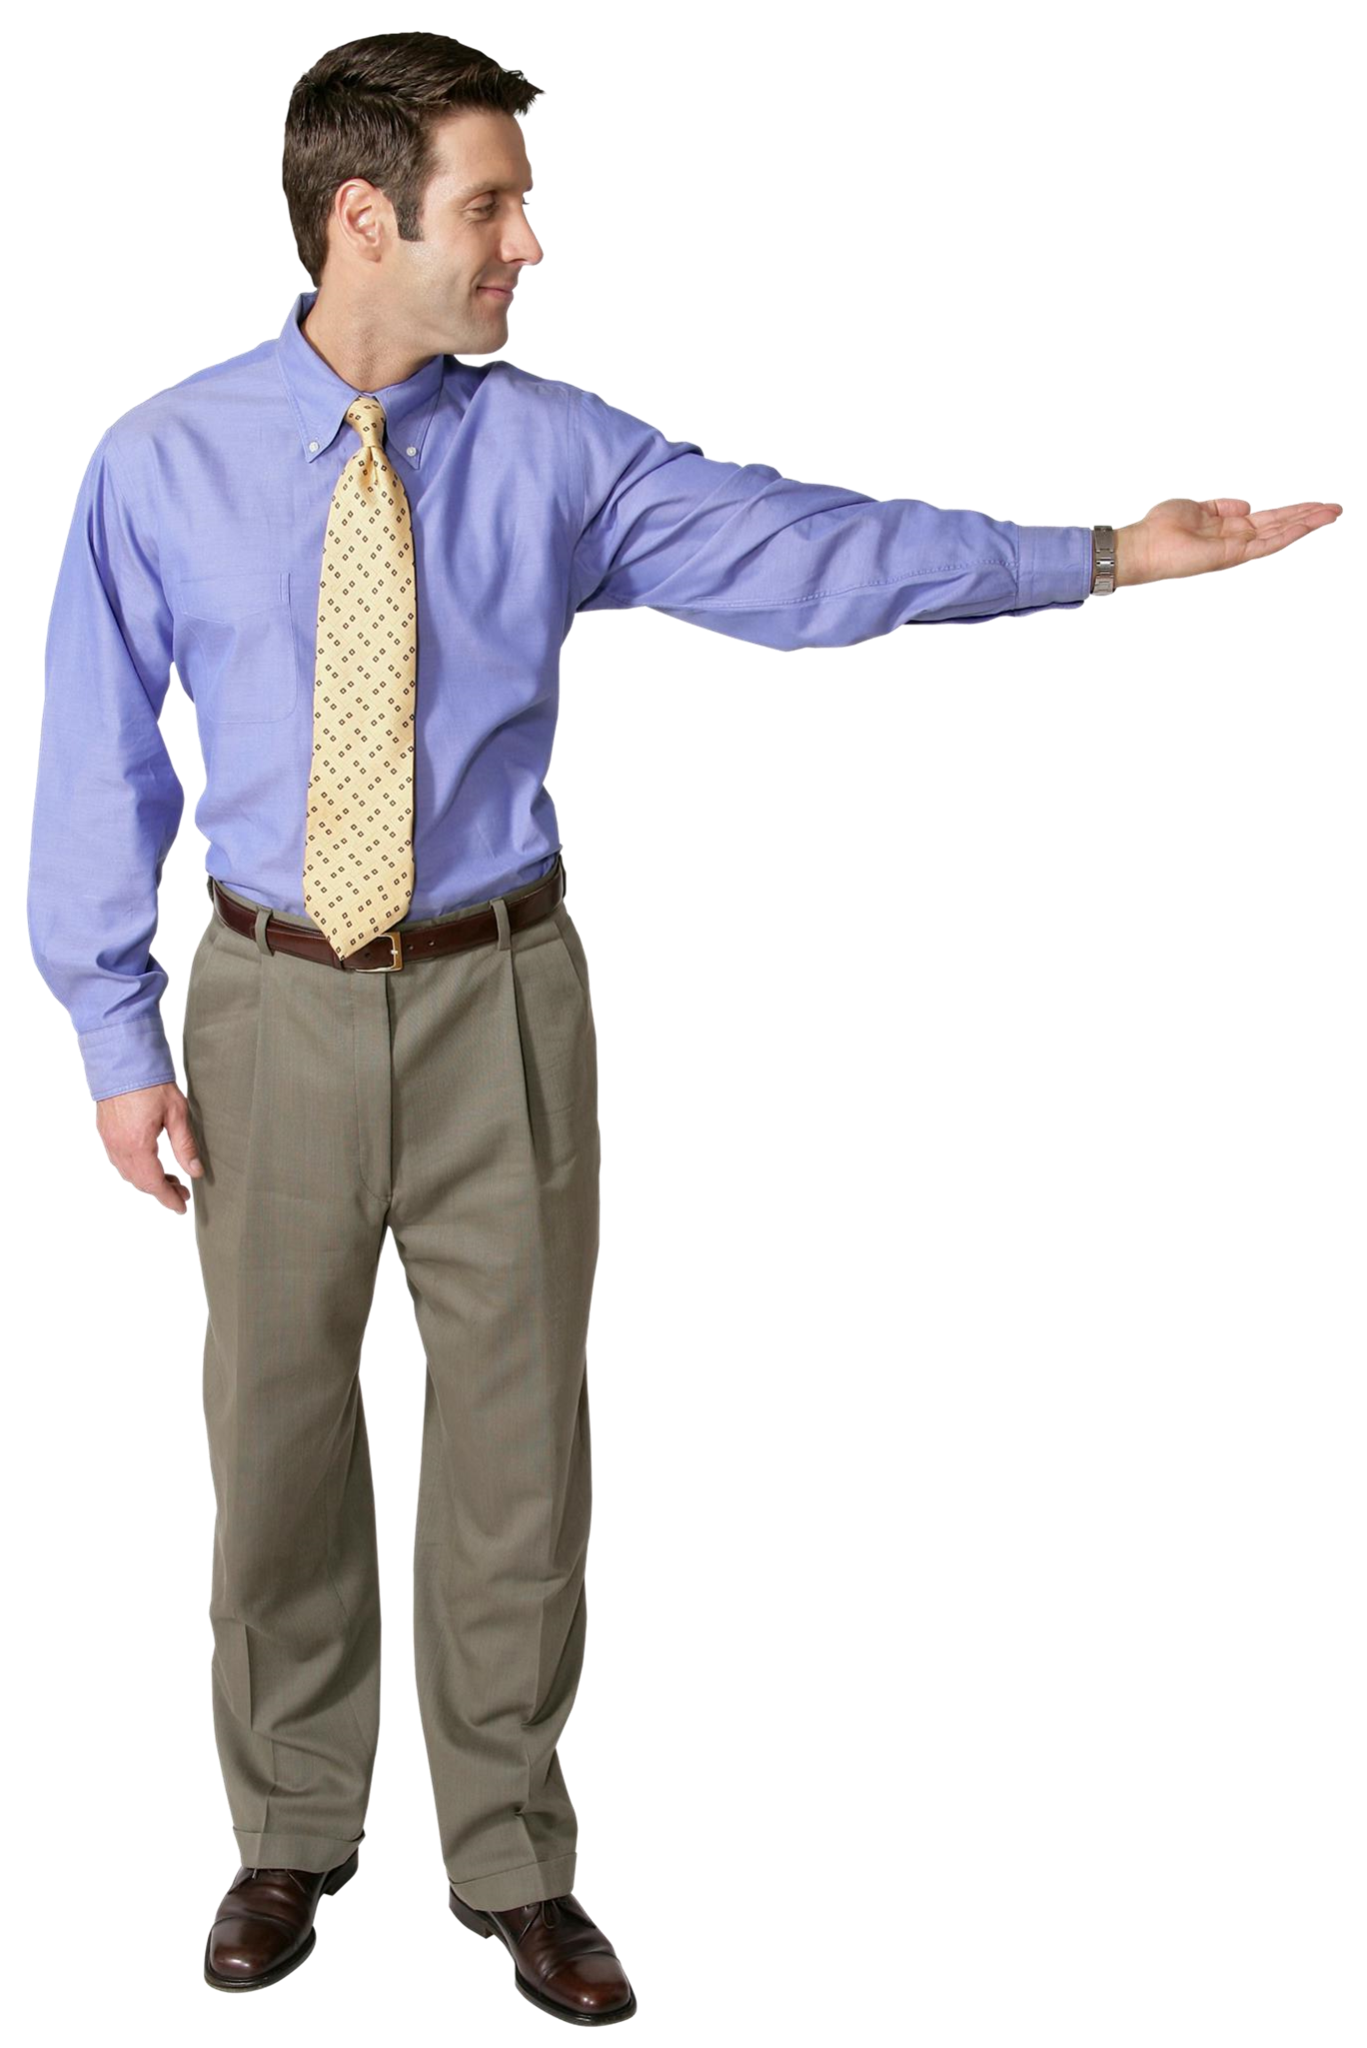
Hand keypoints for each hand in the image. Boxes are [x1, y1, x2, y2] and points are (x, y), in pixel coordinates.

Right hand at [94, 1080, 203, 1216]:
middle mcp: (119, 1147)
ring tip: (170, 1179)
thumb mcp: (177, 1113)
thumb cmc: (151, 1081)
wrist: (122, 1058)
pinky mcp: (104, 1132)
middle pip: (140, 1182)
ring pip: (127, 1174)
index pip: (154, 1184)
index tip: (181, 1208)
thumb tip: (195, 1171)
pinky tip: (150, 1165)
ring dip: (148, 1181)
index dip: (169, 1199)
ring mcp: (108, 1140)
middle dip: (161, 1191)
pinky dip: (135, 1170)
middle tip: (182, 1192)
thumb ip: (185, 1146)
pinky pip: (118, 1161)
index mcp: (138, 1145)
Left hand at [1119, 496, 1342, 586]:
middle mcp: (1238, 539)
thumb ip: (1224, 505)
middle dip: (1310, 516)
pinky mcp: (1233, 556)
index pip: (1270, 518)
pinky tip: (1309, 526)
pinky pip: (1267, 544)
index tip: (1318, 504)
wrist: (1143, 544)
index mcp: (1231, 527)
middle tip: (1338, 508)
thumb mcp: (1197, 506)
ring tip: (1334, 514)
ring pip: (1281, 534)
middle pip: (1281, 525)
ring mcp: (1238, 549)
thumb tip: (1248, 503)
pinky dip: (1289, 534)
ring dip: (1308, 524)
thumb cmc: (1162, 526)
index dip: (1294, 511)